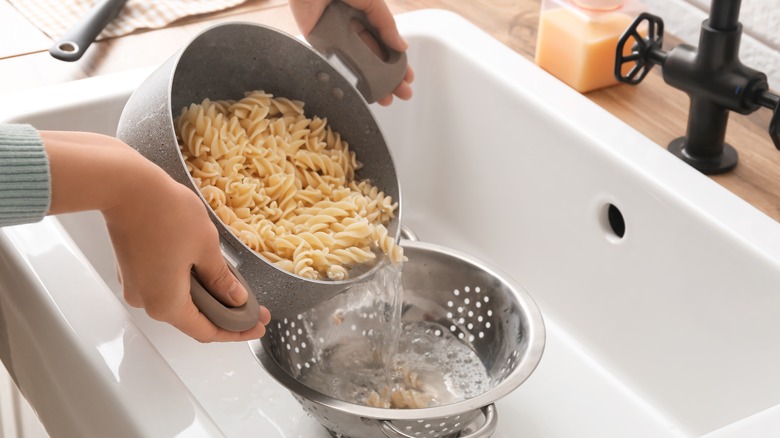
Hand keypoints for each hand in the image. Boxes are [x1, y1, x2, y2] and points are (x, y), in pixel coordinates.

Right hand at [42, 131, 270, 341]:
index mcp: (166, 304)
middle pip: (192, 319)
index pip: (207, 331)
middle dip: (225, 315)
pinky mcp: (132, 268)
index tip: (257, 327)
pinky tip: (208, 271)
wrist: (126, 186)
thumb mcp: (207, 248)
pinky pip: (164, 285)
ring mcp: (135, 285)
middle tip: (254, 307)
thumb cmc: (166, 214)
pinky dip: (188, 284)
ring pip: (178, 301)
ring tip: (235, 287)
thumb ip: (221, 279)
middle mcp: (146, 301)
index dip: (236, 332)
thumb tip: (234, 298)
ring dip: (207, 298)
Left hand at [289, 0, 413, 104]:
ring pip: (357, 65)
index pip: (385, 46)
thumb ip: (386, 24)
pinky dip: (347, 76)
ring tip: (386, 98)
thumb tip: (402, 46)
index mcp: (366, 18)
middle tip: (402, 94)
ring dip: (372, 83)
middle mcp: (352, 30)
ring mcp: (336, 38)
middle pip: (373, 59)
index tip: (407, 77)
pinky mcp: (319, 43)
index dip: (397, 63)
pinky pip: (335, 61)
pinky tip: (360, 90)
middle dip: (389, 78)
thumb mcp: (372, 1)